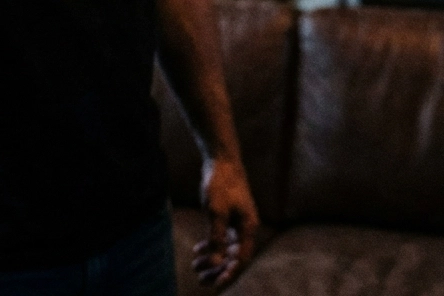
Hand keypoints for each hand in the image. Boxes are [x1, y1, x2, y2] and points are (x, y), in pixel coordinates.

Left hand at [193, 157, 258, 287]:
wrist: (221, 160)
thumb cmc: (221, 184)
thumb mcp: (216, 212)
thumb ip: (217, 238)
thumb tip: (216, 263)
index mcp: (248, 228)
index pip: (241, 259)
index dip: (228, 274)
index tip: (215, 285)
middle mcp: (246, 227)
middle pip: (233, 257)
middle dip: (217, 269)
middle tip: (200, 279)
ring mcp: (238, 222)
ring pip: (226, 249)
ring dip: (212, 259)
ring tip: (195, 266)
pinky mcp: (229, 216)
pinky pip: (222, 238)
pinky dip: (211, 245)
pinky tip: (198, 250)